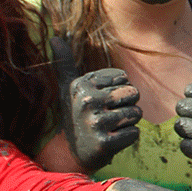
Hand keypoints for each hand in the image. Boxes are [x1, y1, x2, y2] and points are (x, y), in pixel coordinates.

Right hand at [51, 36, 139, 173]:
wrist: (71, 153)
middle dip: (127, 104)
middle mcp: (87, 102)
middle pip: (133, 93)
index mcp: (82, 85)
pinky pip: (134, 132)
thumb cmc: (76, 114)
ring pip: (136, 113)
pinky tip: (112, 139)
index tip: (103, 100)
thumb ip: (65, 62)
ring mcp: (95, 123)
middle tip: (110, 114)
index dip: (118, 89)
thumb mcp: (69, 87)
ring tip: (111, 126)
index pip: (123, 78)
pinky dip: (128, 137)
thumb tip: (54, 37)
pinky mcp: (104, 143)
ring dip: (128, 121)